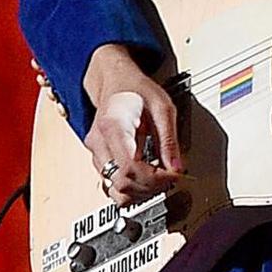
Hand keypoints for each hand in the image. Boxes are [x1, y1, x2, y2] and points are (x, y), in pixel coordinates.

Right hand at [82, 43, 183, 206]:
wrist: (115, 80)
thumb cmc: (136, 90)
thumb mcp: (163, 107)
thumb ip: (169, 140)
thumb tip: (177, 167)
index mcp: (113, 127)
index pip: (131, 169)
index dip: (155, 179)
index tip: (173, 175)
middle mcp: (98, 142)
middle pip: (121, 183)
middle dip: (151, 187)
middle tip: (170, 177)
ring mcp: (95, 151)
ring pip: (114, 188)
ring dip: (140, 191)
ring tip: (158, 179)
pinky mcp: (98, 157)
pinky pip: (110, 183)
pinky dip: (129, 188)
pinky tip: (145, 179)